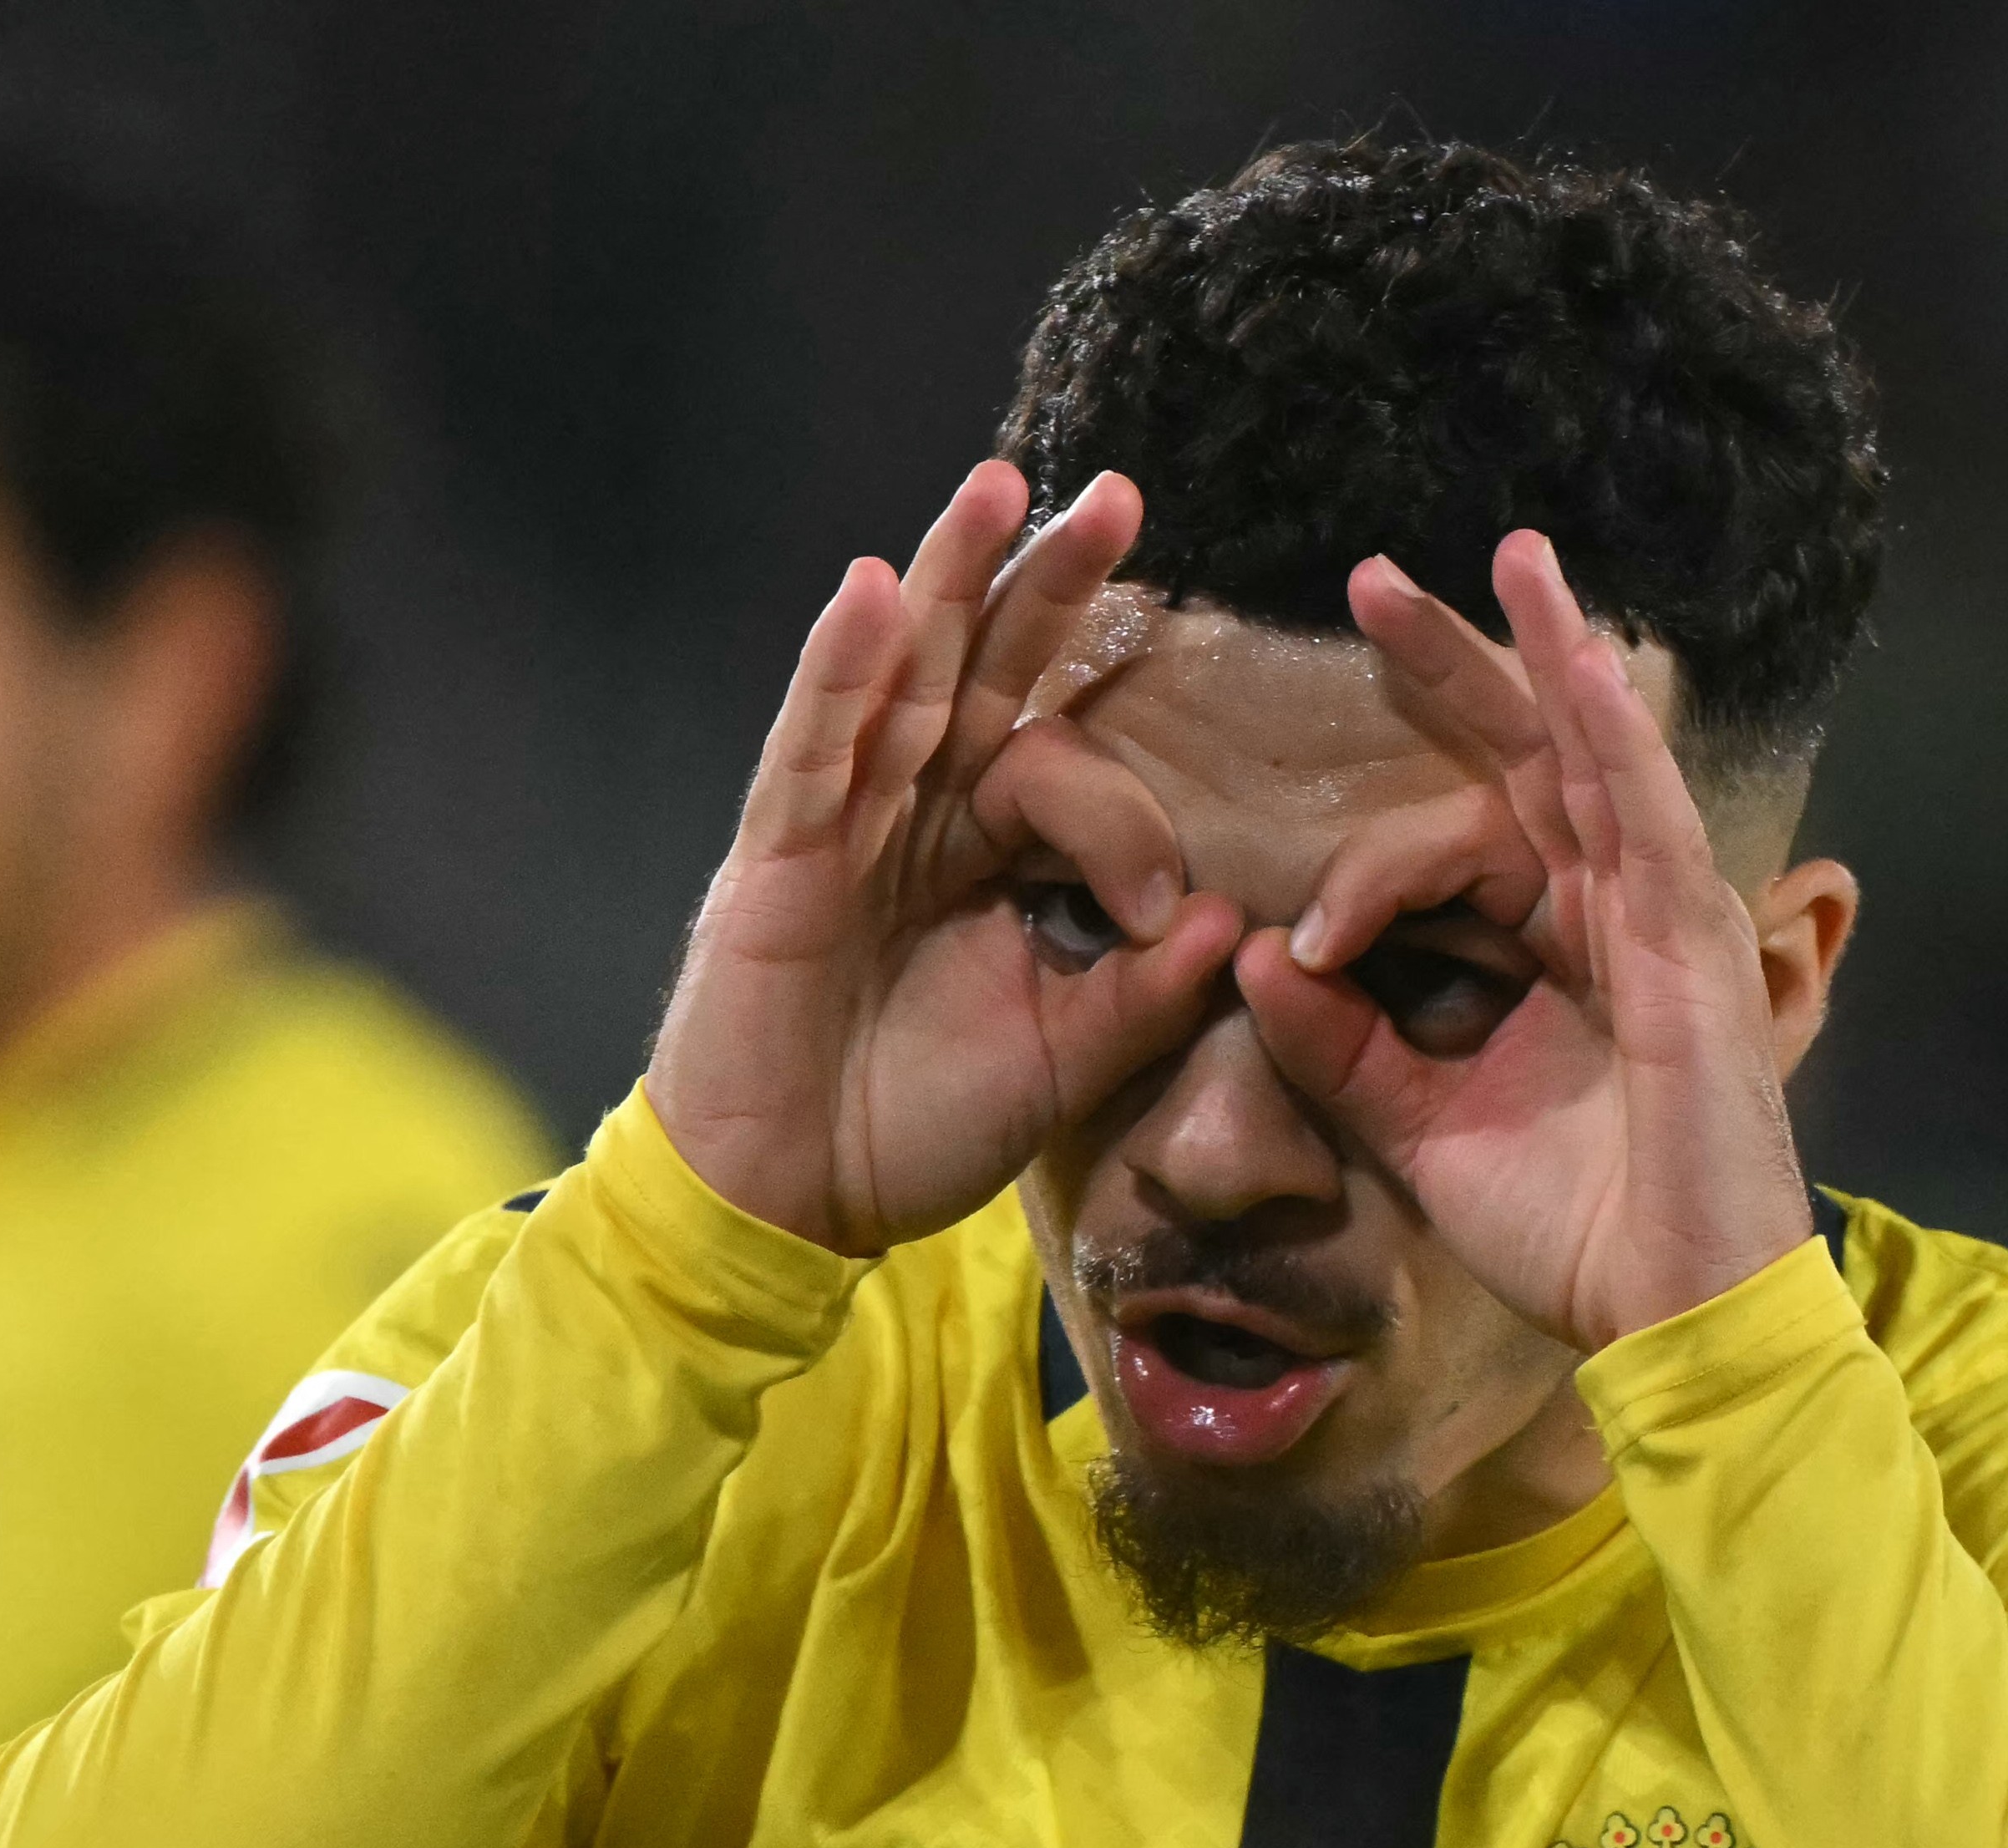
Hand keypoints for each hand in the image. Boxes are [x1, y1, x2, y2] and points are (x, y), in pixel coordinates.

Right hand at [648, 461, 1242, 1252]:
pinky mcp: (779, 855)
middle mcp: (916, 812)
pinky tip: (875, 592)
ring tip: (998, 485)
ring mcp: (843, 821)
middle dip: (1048, 581)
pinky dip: (841, 668)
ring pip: (902, 675)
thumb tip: (1229, 919)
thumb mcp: (1060, 1063)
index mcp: (984, 851)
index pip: (1066, 771)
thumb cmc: (912, 1127)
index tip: (1153, 906)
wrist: (789, 1201)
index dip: (1124, 821)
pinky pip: (813, 745)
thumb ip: (1142, 996)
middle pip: (987, 669)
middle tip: (1125, 496)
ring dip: (949, 577)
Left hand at [1236, 531, 1813, 1349]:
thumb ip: (1340, 1045)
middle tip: (1370, 576)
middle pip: (1526, 757)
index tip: (1299, 913)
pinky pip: (1651, 822)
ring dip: (1552, 651)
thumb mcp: (1417, 1125)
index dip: (1370, 842)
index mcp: (1547, 948)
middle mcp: (1606, 913)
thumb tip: (1252, 957)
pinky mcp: (1693, 949)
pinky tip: (1584, 664)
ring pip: (1598, 758)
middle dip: (1455, 662)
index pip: (1454, 836)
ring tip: (1511, 554)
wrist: (1660, 1311)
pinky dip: (1621, 740)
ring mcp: (1658, 922)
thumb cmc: (1564, 1229)